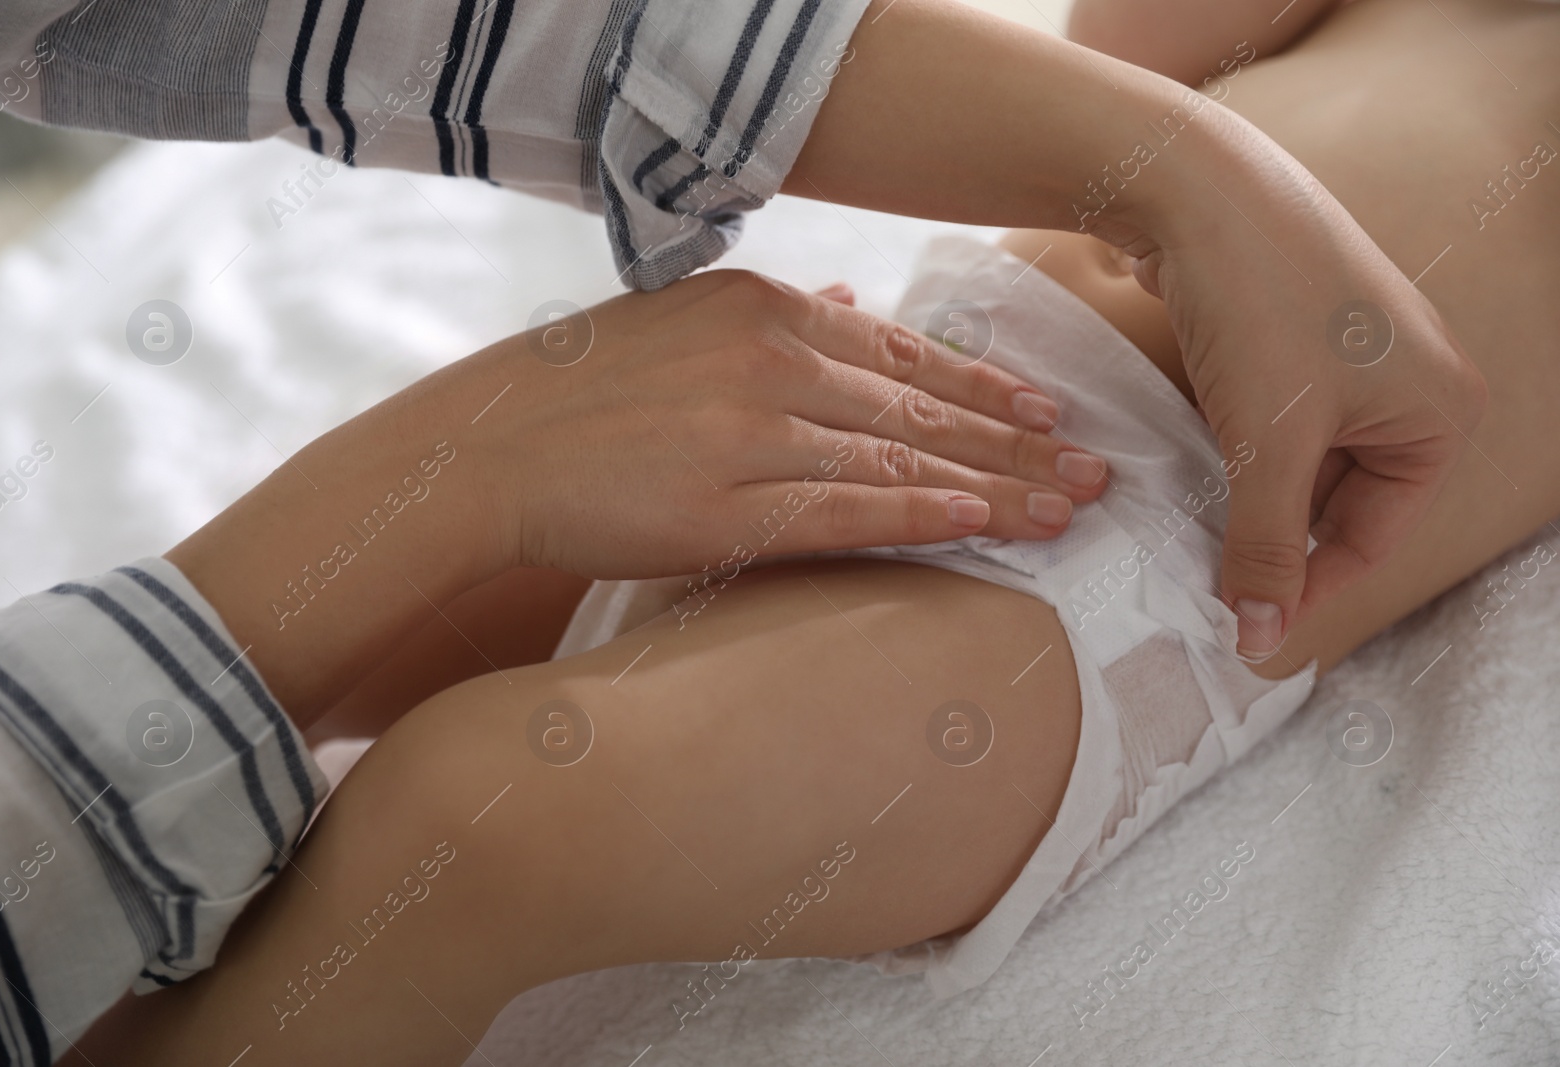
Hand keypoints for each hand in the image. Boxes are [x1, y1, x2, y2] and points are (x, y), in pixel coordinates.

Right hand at [471, 270, 1108, 578]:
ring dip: (995, 486)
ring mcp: (753, 430)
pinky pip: (847, 507)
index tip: (1049, 413)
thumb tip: (840, 302)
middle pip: (922, 406)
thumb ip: (768, 315)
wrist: (489, 447)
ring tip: (1066, 509)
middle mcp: (771, 357)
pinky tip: (980, 523)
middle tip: (1095, 470)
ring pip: (903, 458)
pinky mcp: (729, 505)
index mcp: (763, 307)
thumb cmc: (581, 390)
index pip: (903, 351)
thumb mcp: (679, 322)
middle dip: (1019, 442)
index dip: (985, 388)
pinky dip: (919, 513)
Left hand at [785, 0, 1482, 660]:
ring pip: (1297, 466)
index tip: (1241, 634)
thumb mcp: (1269, 442)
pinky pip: (1272, 425)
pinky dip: (1235, 457)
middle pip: (1337, 505)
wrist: (1199, 188)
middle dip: (1272, 545)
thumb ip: (1266, 545)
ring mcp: (1351, 361)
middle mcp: (1409, 387)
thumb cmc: (1259, 307)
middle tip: (1207, 593)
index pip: (1370, 537)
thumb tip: (1258, 635)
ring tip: (1191, 543)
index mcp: (1438, 414)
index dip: (1303, 590)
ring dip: (1246, 502)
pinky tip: (1190, 483)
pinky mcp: (1296, 341)